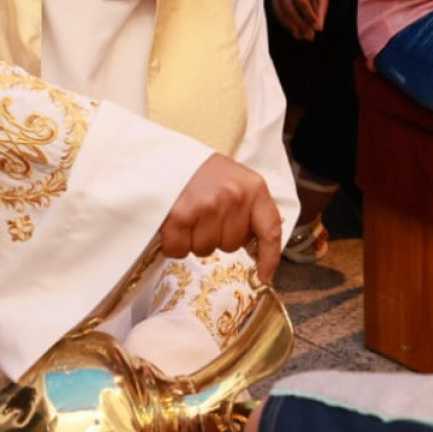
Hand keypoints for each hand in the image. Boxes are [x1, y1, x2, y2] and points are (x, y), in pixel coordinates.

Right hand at [162, 152, 282, 280]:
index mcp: (254, 187)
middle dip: (217, 236)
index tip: (264, 276)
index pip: (270, 230)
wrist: (162, 155)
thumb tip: (256, 248)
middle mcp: (234, 197)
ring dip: (194, 239)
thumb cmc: (200, 171)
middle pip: (232, 245)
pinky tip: (173, 223)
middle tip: (204, 214)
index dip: (269, 257)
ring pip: (205, 250)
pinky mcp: (180, 215)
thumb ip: (248, 209)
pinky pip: (180, 250)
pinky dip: (174, 243)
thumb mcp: (235, 181)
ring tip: (188, 214)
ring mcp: (208, 206)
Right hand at [246, 0, 326, 40]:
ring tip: (299, 36)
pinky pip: (274, 6)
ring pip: (282, 11)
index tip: (316, 25)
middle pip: (292, 10)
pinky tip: (285, 24)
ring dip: (291, 25)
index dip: (309, 14)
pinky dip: (280, 17)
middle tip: (309, 37)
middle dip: (301, 24)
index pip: (301, 1)